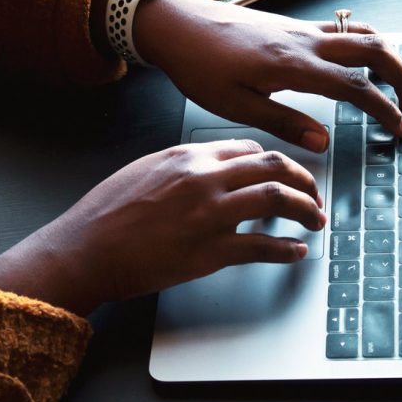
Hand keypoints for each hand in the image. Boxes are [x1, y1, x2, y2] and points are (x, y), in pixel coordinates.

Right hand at [0, 140, 324, 315]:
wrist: (85, 249)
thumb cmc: (107, 213)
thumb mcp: (145, 169)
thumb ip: (184, 166)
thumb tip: (214, 169)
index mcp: (189, 155)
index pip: (250, 149)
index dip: (275, 162)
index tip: (285, 175)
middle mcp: (205, 178)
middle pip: (274, 166)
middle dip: (304, 179)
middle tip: (314, 194)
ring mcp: (210, 214)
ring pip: (278, 199)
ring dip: (307, 209)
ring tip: (316, 220)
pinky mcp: (210, 251)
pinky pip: (262, 246)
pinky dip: (287, 250)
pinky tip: (296, 252)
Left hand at [133, 0, 401, 152]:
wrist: (179, 25)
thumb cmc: (199, 66)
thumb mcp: (236, 106)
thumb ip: (284, 123)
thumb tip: (324, 143)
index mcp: (293, 65)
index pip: (356, 87)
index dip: (384, 109)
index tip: (401, 130)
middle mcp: (305, 41)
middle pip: (374, 50)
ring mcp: (301, 29)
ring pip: (362, 34)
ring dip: (389, 58)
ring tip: (400, 86)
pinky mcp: (294, 26)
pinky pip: (343, 29)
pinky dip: (367, 45)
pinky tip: (365, 63)